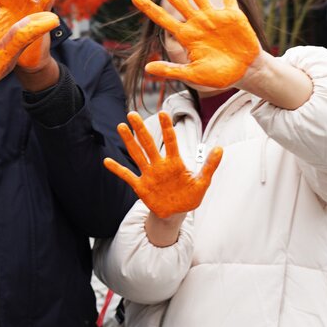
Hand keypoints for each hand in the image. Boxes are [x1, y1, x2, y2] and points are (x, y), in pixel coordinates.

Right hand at [104, 111, 221, 218]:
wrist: (176, 213)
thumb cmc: (189, 195)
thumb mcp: (203, 182)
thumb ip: (210, 166)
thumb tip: (220, 148)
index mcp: (175, 163)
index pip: (170, 141)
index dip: (167, 128)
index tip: (162, 113)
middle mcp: (159, 165)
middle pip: (149, 144)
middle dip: (141, 129)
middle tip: (133, 114)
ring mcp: (149, 175)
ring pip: (137, 155)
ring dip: (129, 142)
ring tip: (121, 127)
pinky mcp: (141, 187)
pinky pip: (127, 176)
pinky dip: (118, 169)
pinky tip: (106, 161)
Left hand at [133, 0, 260, 88]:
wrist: (245, 72)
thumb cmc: (218, 75)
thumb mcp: (193, 75)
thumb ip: (171, 70)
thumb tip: (146, 68)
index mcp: (187, 36)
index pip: (163, 19)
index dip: (149, 8)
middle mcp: (198, 22)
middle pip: (177, 0)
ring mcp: (214, 17)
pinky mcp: (233, 15)